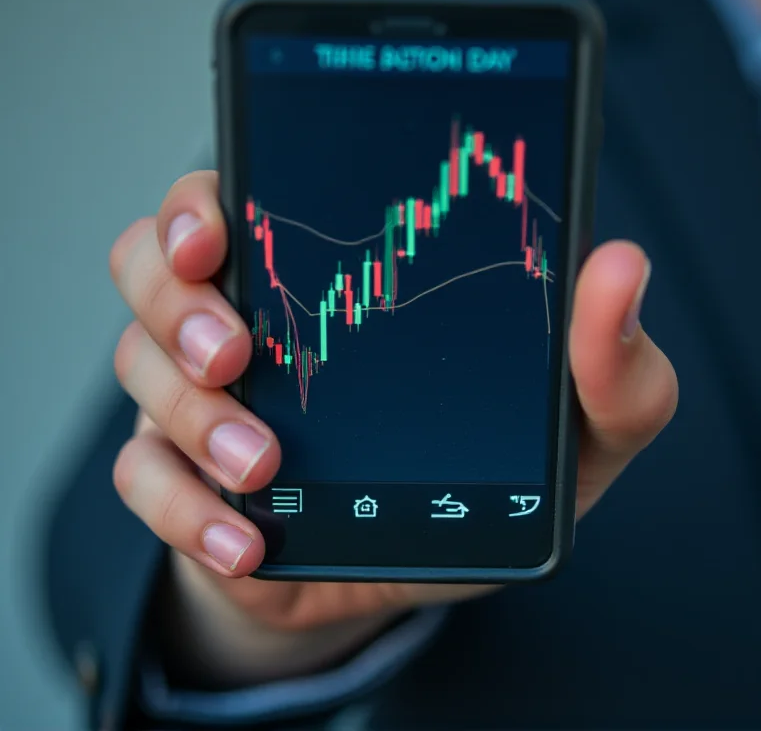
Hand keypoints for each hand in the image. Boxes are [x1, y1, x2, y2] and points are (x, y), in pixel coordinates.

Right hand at [110, 171, 676, 682]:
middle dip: (177, 300)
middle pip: (152, 266)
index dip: (203, 202)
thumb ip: (608, 362)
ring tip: (263, 460)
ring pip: (138, 368)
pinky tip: (248, 539)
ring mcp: (207, 399)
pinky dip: (187, 510)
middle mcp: (251, 322)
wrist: (420, 561)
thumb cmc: (488, 476)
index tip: (222, 227)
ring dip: (190, 412)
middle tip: (237, 349)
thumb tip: (619, 267)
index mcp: (325, 278)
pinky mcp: (191, 482)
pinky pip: (144, 479)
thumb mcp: (571, 426)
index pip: (234, 203)